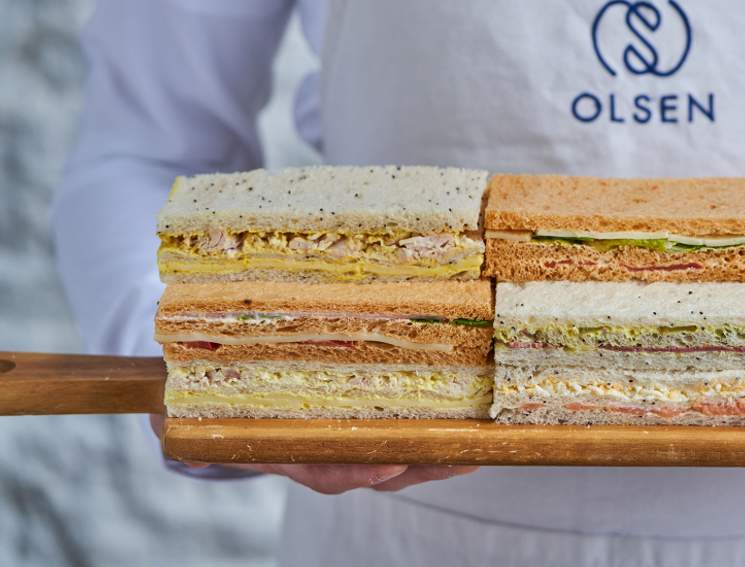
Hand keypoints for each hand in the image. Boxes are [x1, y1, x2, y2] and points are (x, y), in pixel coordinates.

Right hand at [151, 414, 478, 494]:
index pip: (320, 469)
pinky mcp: (356, 423)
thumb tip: (155, 403)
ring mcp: (336, 440)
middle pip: (371, 469)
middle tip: (459, 457)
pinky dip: (429, 433)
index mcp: (276, 447)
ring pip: (391, 457)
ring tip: (476, 445)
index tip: (386, 466)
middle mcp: (310, 451)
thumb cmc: (198, 385)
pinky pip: (395, 435)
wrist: (197, 389)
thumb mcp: (191, 391)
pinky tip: (463, 425)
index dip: (355, 472)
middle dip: (418, 467)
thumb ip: (188, 393)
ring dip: (434, 454)